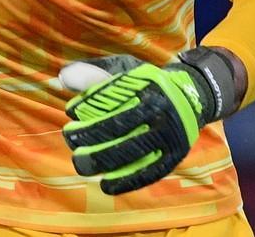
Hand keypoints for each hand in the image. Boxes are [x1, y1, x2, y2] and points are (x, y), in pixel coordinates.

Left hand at [59, 48, 237, 193]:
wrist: (192, 96)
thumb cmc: (145, 83)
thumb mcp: (123, 70)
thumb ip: (93, 74)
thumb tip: (62, 79)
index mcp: (147, 83)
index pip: (112, 95)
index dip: (88, 104)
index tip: (70, 110)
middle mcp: (160, 108)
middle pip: (120, 124)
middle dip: (90, 134)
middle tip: (70, 138)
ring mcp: (169, 133)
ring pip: (133, 150)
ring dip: (103, 160)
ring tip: (81, 164)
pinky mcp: (175, 154)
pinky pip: (151, 171)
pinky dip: (127, 181)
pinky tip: (106, 185)